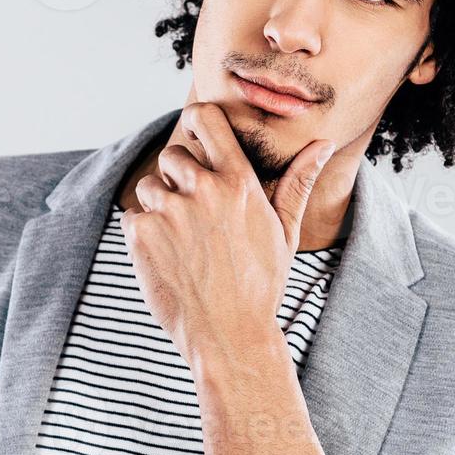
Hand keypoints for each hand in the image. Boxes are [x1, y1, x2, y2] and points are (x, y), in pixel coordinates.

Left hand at [122, 101, 336, 363]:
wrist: (229, 336)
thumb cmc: (262, 285)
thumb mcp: (285, 232)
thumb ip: (297, 182)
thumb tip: (322, 143)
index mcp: (239, 182)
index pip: (206, 119)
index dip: (197, 122)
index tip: (196, 134)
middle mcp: (202, 189)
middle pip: (172, 154)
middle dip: (179, 177)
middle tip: (196, 214)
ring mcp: (168, 210)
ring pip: (149, 185)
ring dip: (160, 205)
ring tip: (183, 241)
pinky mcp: (141, 233)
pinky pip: (132, 215)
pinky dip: (144, 232)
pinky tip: (167, 257)